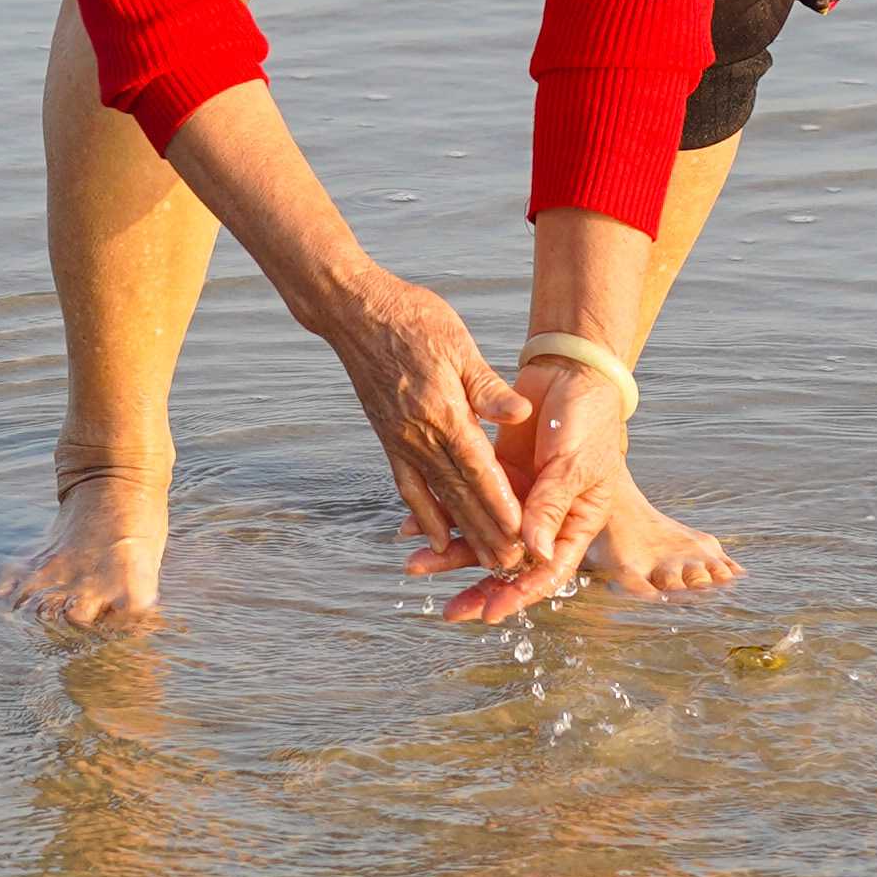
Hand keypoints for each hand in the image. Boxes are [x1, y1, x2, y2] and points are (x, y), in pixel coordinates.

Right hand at [303, 264, 533, 569]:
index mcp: (441, 410)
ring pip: (435, 496)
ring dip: (461, 531)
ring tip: (483, 560)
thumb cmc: (413, 318)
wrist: (355, 312)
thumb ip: (487, 386)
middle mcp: (418, 434)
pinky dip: (424, 514)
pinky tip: (437, 537)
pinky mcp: (388, 439)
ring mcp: (400, 440)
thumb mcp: (457, 343)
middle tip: (511, 563)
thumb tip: (520, 413)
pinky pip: (408, 486)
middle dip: (486, 530)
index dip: (498, 502)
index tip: (519, 532)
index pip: (476, 466)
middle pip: (458, 491)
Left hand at [429, 359, 632, 623]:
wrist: (571, 372)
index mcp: (575, 522)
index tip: (489, 612)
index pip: (547, 571)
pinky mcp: (498, 476)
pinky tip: (413, 525)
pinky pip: (468, 502)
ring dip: (451, 551)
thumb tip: (533, 550)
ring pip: (483, 535)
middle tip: (449, 610)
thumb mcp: (574, 463)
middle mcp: (545, 518)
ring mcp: (520, 498)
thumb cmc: (588, 419)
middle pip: (510, 563)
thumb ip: (552, 504)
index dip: (518, 594)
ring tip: (415, 565)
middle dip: (478, 587)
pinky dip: (443, 514)